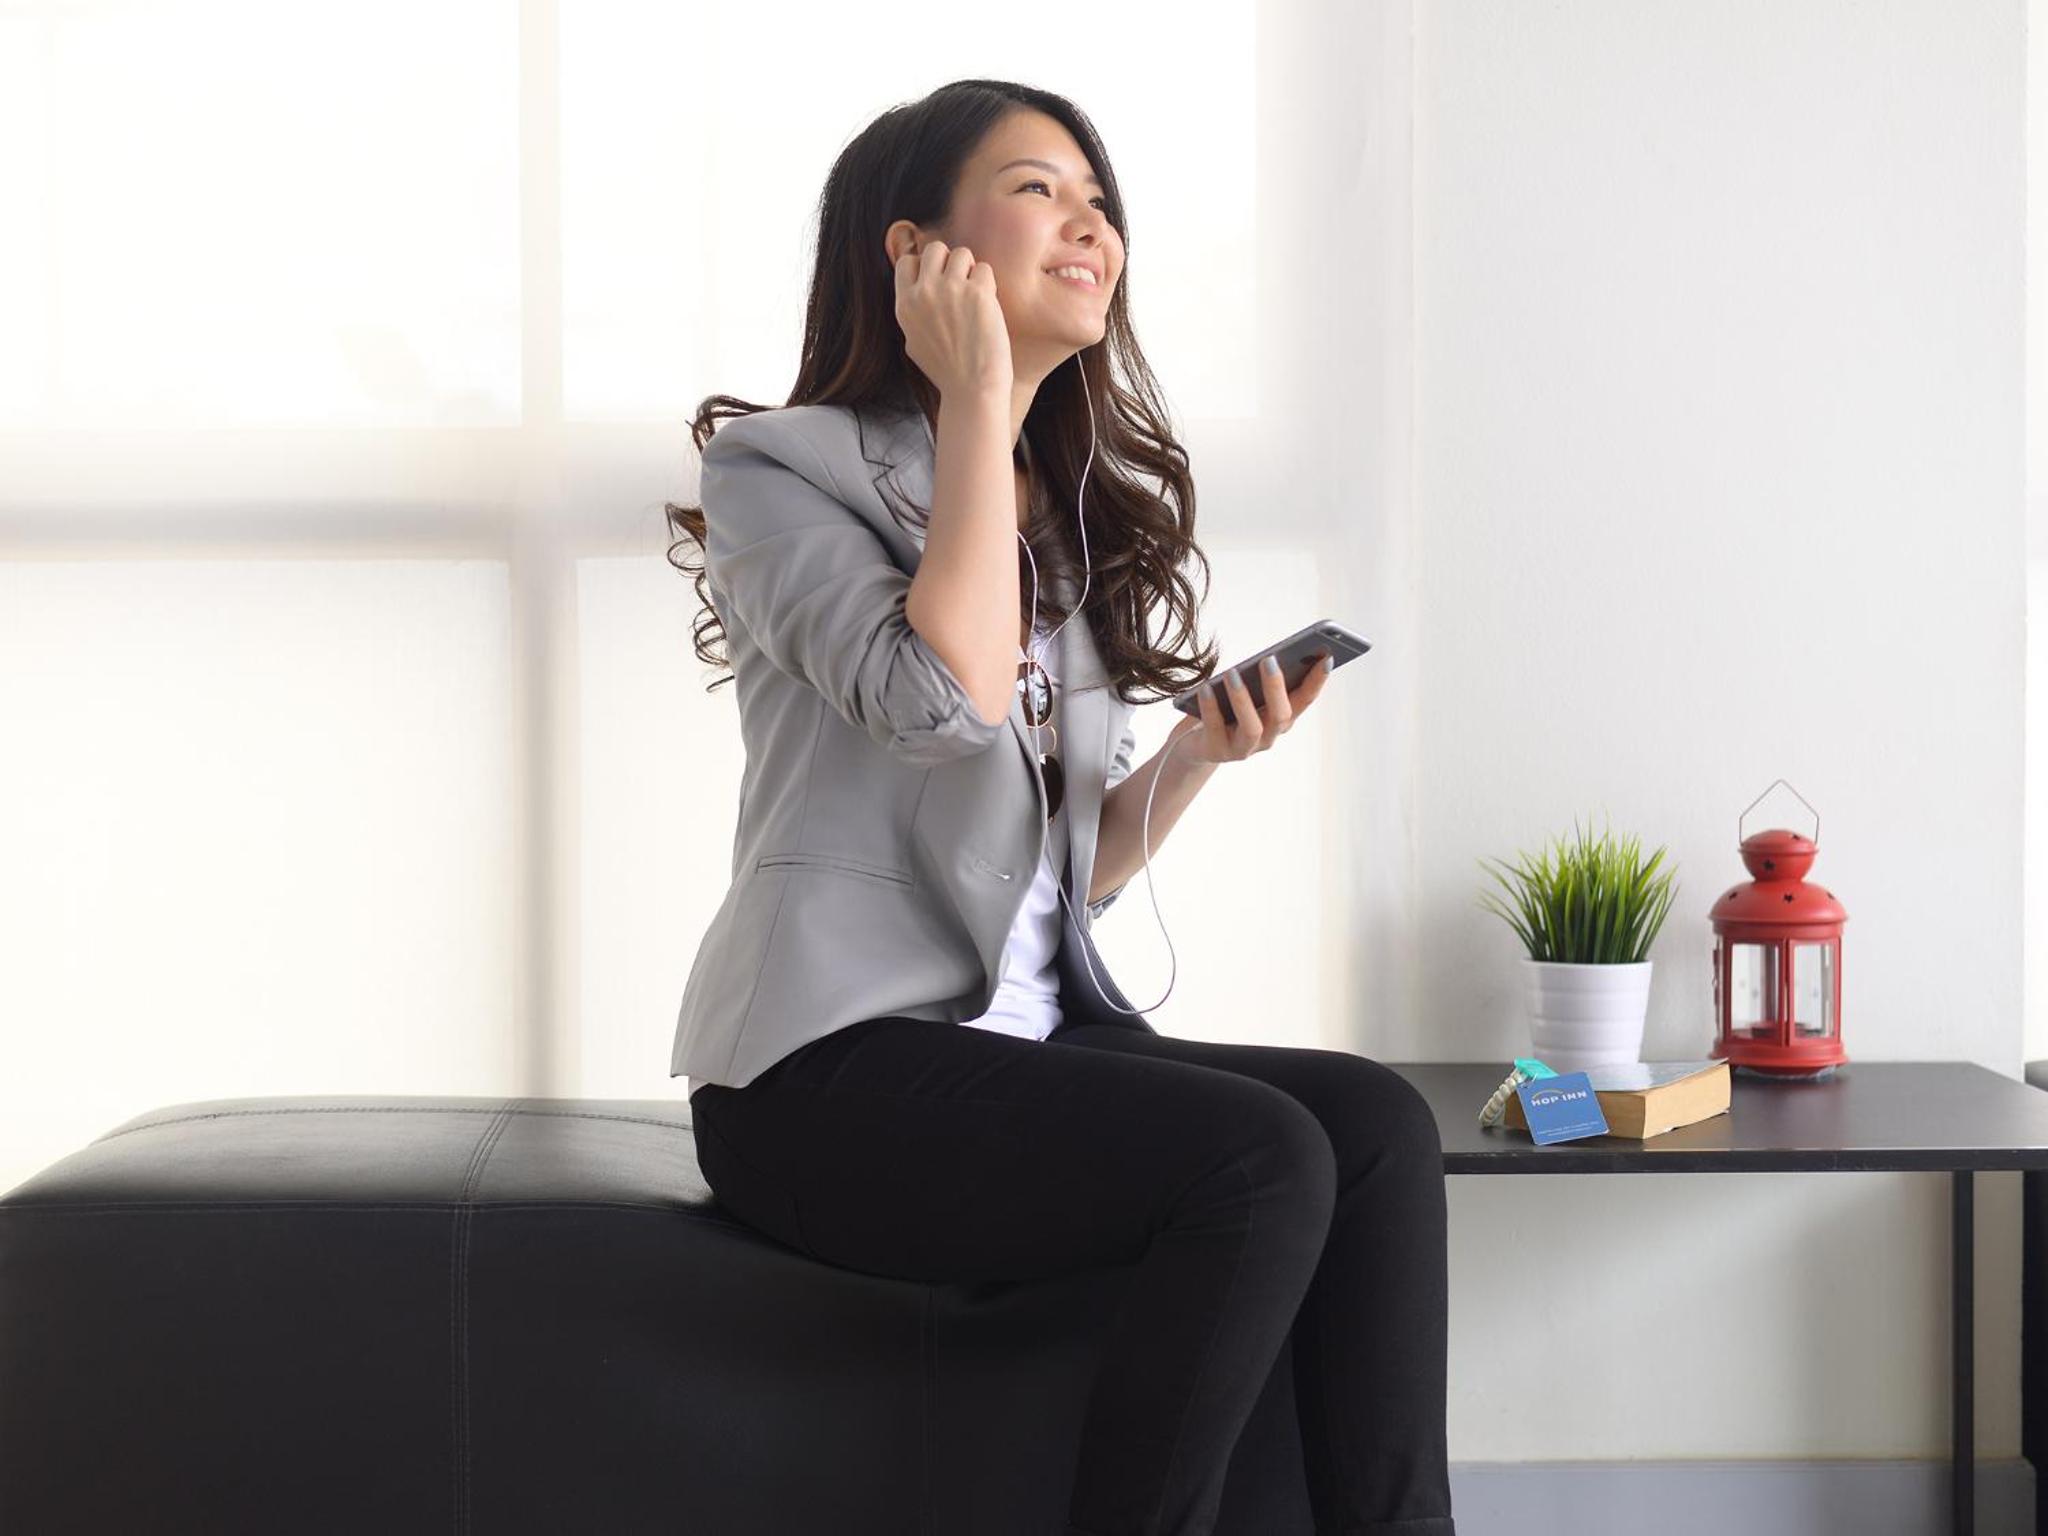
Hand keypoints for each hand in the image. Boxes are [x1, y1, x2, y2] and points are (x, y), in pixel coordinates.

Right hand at [893, 240, 1013, 400]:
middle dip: (949, 262)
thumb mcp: (914, 342)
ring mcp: (951, 290)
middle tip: (960, 287)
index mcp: (905, 305)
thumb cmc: (947, 371)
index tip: (938, 282)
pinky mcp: (978, 293)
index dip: (925, 267)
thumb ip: (914, 311)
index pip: (908, 261)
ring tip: (976, 298)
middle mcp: (924, 293)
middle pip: (935, 248)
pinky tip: (988, 308)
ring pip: (962, 253)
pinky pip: (985, 269)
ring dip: (971, 271)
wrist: (972, 389)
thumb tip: (916, 287)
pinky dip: (989, 285)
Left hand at [1169, 653, 1334, 764]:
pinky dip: (1210, 707)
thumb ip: (1257, 679)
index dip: (1318, 681)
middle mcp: (1268, 736)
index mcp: (1280, 719)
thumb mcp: (1245, 692)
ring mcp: (1243, 748)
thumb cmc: (1226, 710)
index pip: (1305, 700)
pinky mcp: (1217, 751)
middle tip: (1269, 660)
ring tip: (1232, 673)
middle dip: (1276, 687)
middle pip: (1281, 715)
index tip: (1326, 657)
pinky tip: (1205, 688)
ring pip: (1252, 727)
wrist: (1195, 744)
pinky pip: (1215, 728)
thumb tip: (1268, 658)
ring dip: (1243, 699)